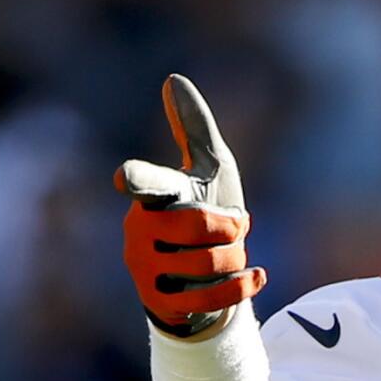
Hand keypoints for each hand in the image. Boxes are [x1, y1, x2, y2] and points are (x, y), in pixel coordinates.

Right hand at [115, 74, 265, 336]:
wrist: (205, 273)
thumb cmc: (206, 208)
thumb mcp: (210, 167)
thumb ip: (194, 128)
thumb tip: (172, 79)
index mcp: (155, 194)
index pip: (146, 182)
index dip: (139, 178)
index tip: (124, 176)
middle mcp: (140, 229)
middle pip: (201, 225)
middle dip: (231, 229)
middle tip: (232, 229)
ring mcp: (145, 267)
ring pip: (211, 264)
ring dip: (236, 258)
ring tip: (226, 255)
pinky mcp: (160, 301)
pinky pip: (215, 297)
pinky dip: (245, 285)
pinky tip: (256, 276)